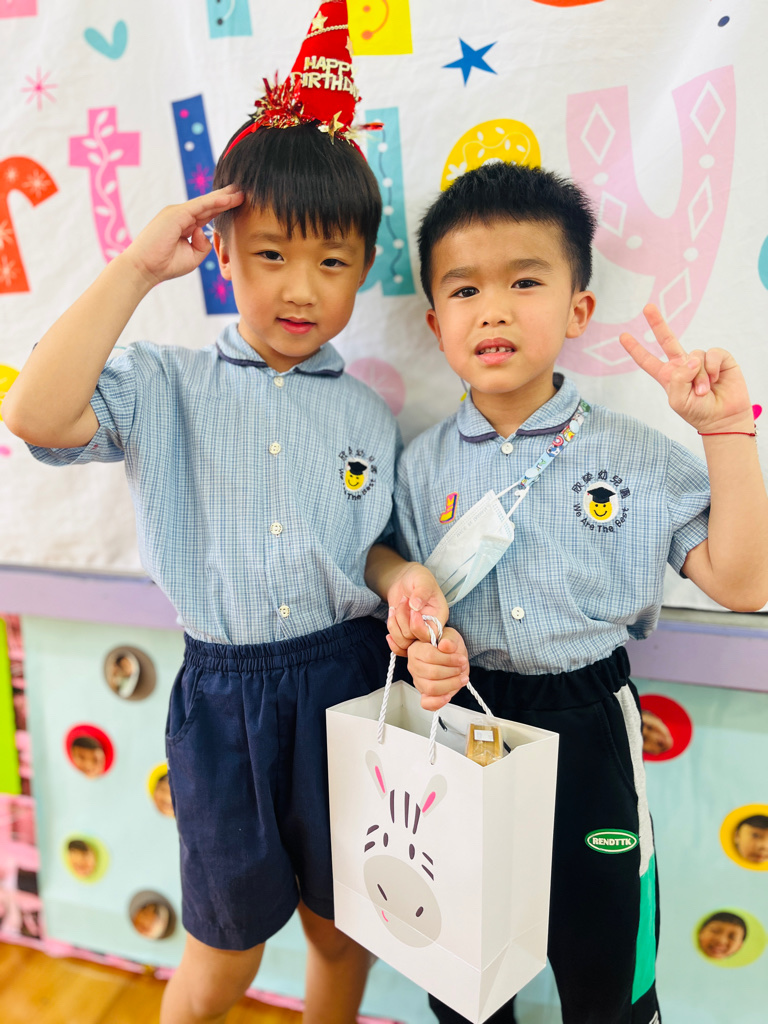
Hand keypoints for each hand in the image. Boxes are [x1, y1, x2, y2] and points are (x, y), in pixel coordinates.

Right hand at [121, 185, 243, 287]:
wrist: (144, 268)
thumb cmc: (165, 265)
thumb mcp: (192, 256)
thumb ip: (202, 245)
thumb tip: (205, 233)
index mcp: (184, 225)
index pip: (208, 214)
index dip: (223, 208)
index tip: (239, 203)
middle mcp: (181, 216)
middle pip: (209, 205)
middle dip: (227, 198)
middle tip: (243, 190)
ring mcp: (177, 213)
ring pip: (206, 203)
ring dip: (224, 197)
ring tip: (241, 191)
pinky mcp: (176, 214)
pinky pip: (200, 206)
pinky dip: (215, 202)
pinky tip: (228, 198)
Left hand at [385, 562, 448, 655]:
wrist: (404, 579)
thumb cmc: (417, 577)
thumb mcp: (422, 580)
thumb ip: (421, 592)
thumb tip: (415, 606)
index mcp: (439, 617)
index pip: (431, 634)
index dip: (417, 626)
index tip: (411, 609)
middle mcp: (429, 628)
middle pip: (415, 640)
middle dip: (403, 620)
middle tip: (403, 600)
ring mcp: (416, 632)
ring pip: (404, 643)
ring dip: (394, 624)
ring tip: (395, 607)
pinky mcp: (405, 633)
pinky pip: (398, 645)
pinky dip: (391, 633)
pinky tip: (390, 619)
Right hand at [407, 627, 469, 711]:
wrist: (452, 654)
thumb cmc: (448, 645)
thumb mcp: (451, 636)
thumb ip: (449, 640)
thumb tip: (445, 646)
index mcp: (416, 649)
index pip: (429, 656)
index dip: (448, 659)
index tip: (461, 659)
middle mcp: (414, 666)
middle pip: (431, 673)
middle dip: (452, 672)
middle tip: (462, 668)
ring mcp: (418, 680)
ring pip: (431, 688)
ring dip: (451, 684)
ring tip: (461, 678)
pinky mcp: (424, 693)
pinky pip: (426, 703)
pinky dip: (437, 702)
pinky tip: (448, 696)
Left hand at [619, 304, 753, 432]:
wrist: (723, 418)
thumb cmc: (698, 412)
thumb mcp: (678, 401)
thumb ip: (678, 379)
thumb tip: (691, 359)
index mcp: (668, 376)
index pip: (648, 360)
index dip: (635, 349)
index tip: (622, 336)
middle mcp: (682, 365)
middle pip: (667, 339)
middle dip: (657, 323)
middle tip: (647, 307)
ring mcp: (700, 361)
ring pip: (694, 356)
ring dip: (699, 377)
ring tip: (704, 391)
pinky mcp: (719, 359)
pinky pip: (712, 354)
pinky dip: (712, 367)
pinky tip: (716, 379)